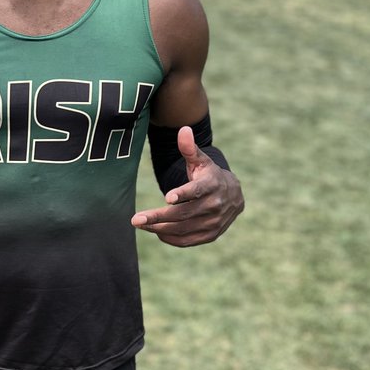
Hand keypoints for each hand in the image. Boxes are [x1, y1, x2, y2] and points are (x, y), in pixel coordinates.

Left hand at [131, 126, 242, 247]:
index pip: (197, 190)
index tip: (167, 197)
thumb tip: (183, 129)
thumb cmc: (209, 175)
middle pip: (184, 213)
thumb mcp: (201, 160)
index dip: (183, 194)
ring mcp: (213, 222)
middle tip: (136, 219)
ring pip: (183, 229)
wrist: (234, 196)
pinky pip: (188, 241)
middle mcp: (215, 205)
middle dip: (158, 217)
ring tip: (141, 224)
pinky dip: (170, 239)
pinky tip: (156, 232)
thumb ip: (189, 148)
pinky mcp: (210, 235)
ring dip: (160, 229)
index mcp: (212, 184)